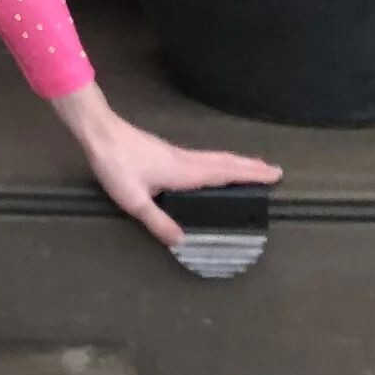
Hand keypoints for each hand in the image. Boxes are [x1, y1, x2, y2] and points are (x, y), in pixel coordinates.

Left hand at [51, 83, 280, 249]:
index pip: (225, 173)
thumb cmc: (116, 165)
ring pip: (215, 157)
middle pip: (225, 162)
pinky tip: (213, 167)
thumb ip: (158, 221)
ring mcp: (176, 153)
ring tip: (252, 167)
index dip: (250, 175)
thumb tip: (182, 241)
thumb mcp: (134, 200)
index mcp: (184, 171)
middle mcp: (185, 160)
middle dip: (251, 167)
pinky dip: (219, 161)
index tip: (274, 174)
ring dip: (236, 162)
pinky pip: (203, 157)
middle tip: (274, 170)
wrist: (99, 132)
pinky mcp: (165, 151)